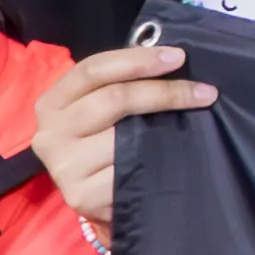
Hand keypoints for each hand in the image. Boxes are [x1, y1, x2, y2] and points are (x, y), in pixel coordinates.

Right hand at [30, 38, 211, 247]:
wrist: (92, 196)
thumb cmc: (100, 141)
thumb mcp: (98, 109)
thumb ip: (120, 84)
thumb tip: (169, 59)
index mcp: (52, 102)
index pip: (93, 69)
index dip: (137, 60)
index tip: (178, 57)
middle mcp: (51, 133)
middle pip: (114, 99)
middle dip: (165, 92)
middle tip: (203, 91)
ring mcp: (64, 166)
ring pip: (125, 137)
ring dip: (168, 127)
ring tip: (197, 120)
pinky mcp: (82, 195)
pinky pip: (130, 170)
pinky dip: (157, 159)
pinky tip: (177, 155)